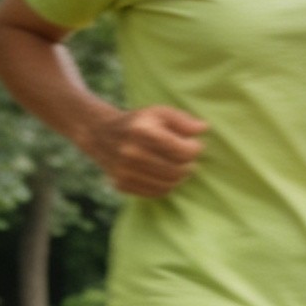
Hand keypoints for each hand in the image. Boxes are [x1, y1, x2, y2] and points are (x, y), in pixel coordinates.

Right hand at [84, 106, 206, 197]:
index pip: (182, 151)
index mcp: (142, 130)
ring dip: (180, 176)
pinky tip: (166, 175)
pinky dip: (166, 185)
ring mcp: (124, 170)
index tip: (195, 144)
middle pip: (177, 169)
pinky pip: (156, 192)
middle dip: (189, 164)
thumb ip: (183, 120)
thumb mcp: (159, 112)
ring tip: (179, 166)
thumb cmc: (138, 122)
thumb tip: (203, 128)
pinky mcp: (122, 184)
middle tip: (188, 158)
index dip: (195, 149)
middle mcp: (131, 152)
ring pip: (168, 183)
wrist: (101, 134)